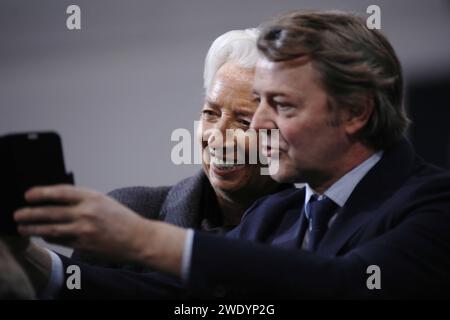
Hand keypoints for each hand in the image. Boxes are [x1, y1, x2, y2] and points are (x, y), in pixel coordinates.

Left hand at [14, 185, 185, 274]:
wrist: (138, 238)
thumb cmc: (121, 219)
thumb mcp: (103, 201)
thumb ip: (82, 200)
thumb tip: (55, 202)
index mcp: (93, 197)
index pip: (61, 192)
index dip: (42, 193)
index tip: (28, 195)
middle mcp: (87, 212)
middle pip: (51, 211)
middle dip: (31, 213)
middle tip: (18, 214)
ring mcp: (84, 230)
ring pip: (51, 228)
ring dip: (33, 228)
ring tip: (22, 228)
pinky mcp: (83, 245)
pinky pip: (60, 240)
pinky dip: (49, 237)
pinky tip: (43, 235)